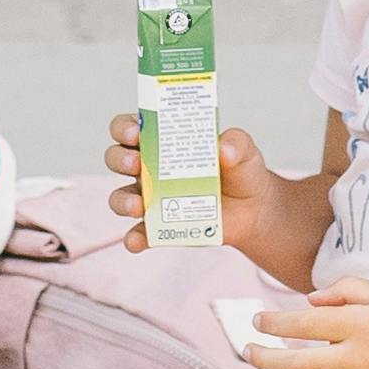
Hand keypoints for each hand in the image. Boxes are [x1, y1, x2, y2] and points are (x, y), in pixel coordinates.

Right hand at [106, 104, 294, 263]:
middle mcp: (149, 168)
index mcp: (162, 140)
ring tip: (139, 205)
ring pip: (120, 197)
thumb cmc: (240, 170)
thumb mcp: (243, 150)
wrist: (252, 209)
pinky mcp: (159, 228)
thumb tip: (223, 149)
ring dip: (123, 200)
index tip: (135, 131)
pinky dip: (134, 238)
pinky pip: (138, 234)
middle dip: (120, 159)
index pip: (129, 127)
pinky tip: (139, 241)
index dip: (124, 127)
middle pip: (116, 158)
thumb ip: (235, 142)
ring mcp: (151, 199)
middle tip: (137, 163)